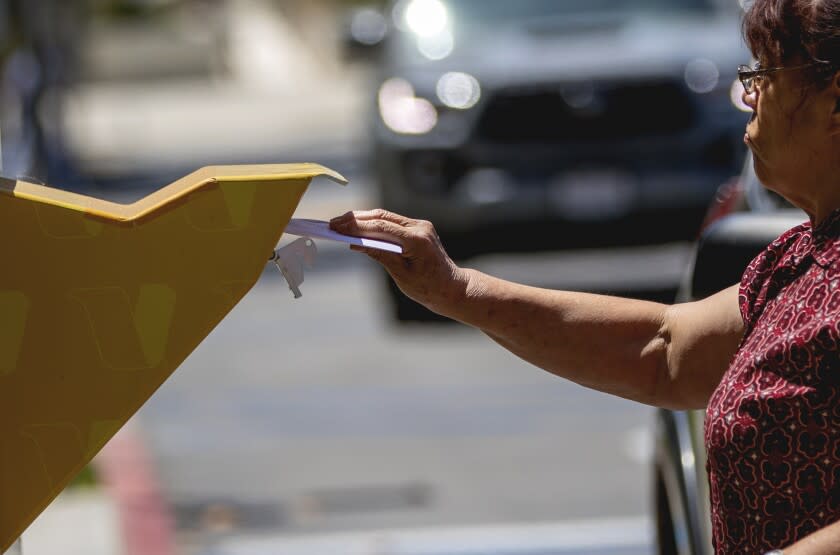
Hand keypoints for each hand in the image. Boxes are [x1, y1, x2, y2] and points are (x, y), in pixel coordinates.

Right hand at [330, 209, 469, 314]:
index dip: (356, 226)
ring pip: (385, 217)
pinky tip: (357, 228)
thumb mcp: (400, 275)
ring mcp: (420, 226)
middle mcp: (420, 227)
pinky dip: (374, 225)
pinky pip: (392, 223)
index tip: (336, 227)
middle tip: (333, 223)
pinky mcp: (418, 228)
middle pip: (382, 217)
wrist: (451, 288)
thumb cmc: (427, 287)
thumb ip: (380, 255)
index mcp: (417, 240)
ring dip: (363, 219)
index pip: (381, 227)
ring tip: (340, 224)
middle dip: (356, 219)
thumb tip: (356, 243)